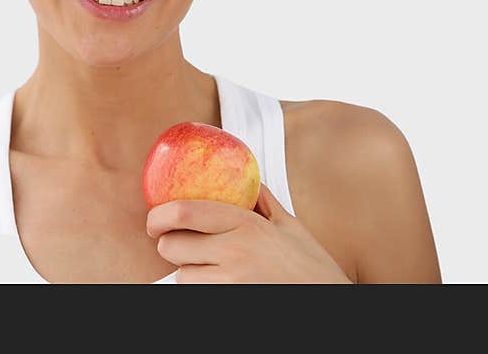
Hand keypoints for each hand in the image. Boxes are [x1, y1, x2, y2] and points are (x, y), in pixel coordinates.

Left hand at [146, 183, 352, 283]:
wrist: (333, 308)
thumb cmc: (314, 270)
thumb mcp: (292, 227)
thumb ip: (264, 202)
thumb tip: (246, 178)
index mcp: (248, 225)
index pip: (184, 212)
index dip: (159, 216)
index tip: (154, 221)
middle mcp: (235, 253)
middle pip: (172, 246)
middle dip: (170, 246)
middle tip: (179, 245)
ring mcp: (231, 283)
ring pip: (182, 276)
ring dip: (188, 272)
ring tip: (208, 269)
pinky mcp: (229, 302)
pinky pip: (196, 294)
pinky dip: (201, 289)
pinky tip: (218, 285)